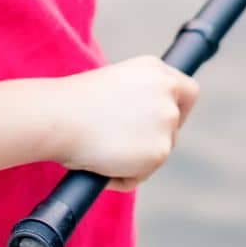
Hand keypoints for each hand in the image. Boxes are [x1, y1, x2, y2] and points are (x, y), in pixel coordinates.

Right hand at [50, 55, 200, 190]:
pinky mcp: (160, 150)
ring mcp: (167, 120)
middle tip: (120, 145)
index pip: (187, 91)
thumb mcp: (112, 87)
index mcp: (154, 69)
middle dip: (152, 139)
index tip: (160, 123)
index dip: (177, 109)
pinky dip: (122, 176)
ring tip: (99, 151)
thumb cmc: (72, 104)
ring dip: (133, 159)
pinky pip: (141, 174)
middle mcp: (167, 90)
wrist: (58, 117)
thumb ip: (138, 99)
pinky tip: (99, 163)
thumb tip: (144, 126)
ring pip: (158, 151)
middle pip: (175, 125)